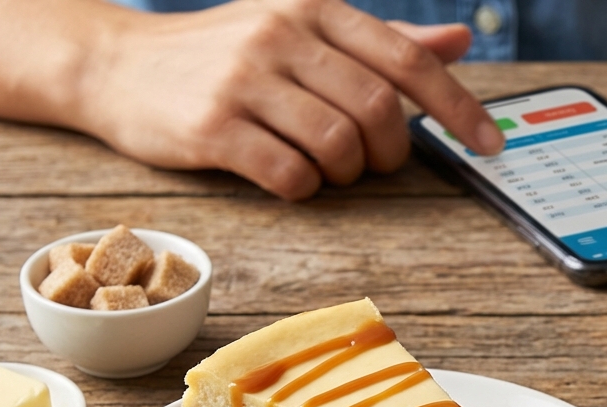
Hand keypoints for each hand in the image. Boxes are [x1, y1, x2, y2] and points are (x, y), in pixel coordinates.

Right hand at [80, 0, 503, 198]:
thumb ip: (383, 40)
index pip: (407, 58)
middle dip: (392, 151)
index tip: (490, 145)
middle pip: (378, 108)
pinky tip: (288, 178)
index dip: (458, 107)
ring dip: (347, 172)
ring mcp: (244, 79)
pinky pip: (290, 174)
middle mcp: (282, 34)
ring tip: (326, 167)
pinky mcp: (212, 126)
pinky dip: (304, 188)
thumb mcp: (303, 29)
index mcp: (315, 9)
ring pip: (338, 144)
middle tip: (377, 164)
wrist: (116, 65)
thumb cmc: (226, 54)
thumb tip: (460, 38)